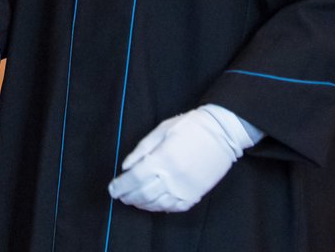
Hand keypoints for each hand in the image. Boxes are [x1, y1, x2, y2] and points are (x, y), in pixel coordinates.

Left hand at [108, 105, 253, 212]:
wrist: (222, 132)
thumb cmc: (190, 126)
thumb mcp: (162, 130)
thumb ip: (142, 150)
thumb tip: (126, 167)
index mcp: (162, 159)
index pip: (134, 179)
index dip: (121, 186)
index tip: (112, 189)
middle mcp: (173, 178)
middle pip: (143, 194)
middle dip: (128, 196)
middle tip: (120, 195)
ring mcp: (185, 189)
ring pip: (157, 204)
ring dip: (142, 204)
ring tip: (133, 199)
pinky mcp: (196, 195)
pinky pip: (174, 208)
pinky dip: (160, 208)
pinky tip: (153, 203)